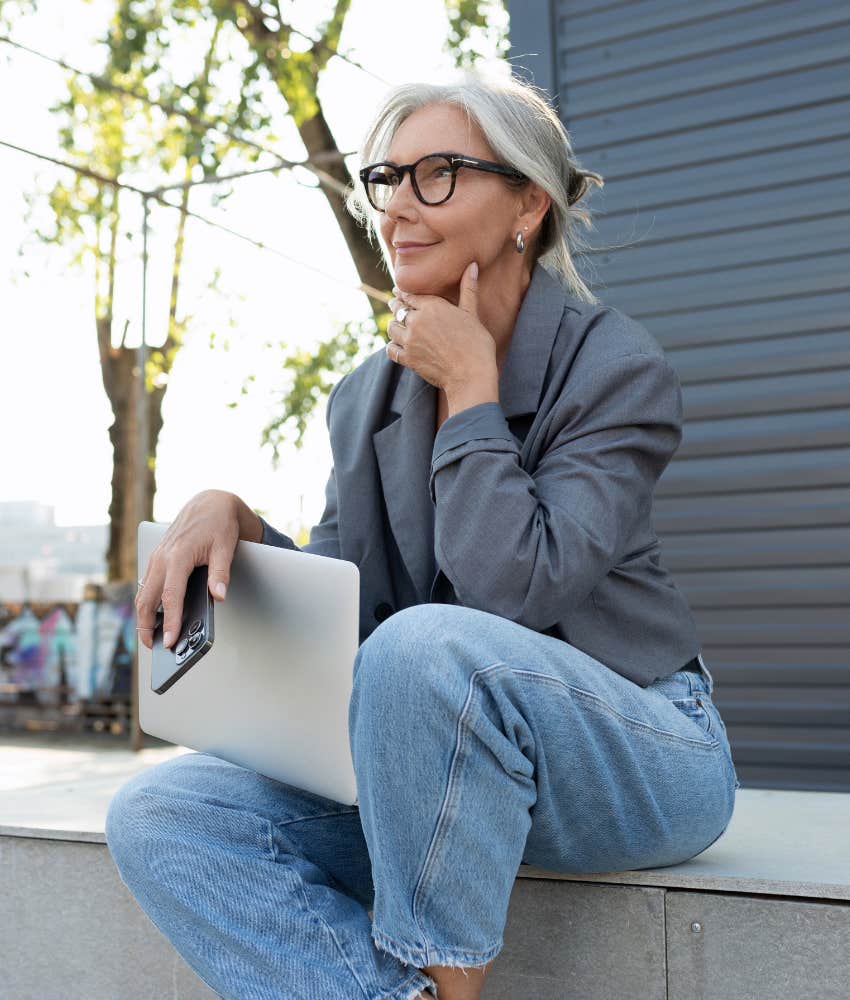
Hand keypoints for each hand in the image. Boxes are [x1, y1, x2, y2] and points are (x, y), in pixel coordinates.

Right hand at [135, 490, 258, 649]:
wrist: (210, 502)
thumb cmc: (219, 524)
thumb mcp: (225, 547)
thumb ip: (221, 572)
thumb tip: (219, 595)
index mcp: (177, 555)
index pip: (171, 596)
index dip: (170, 621)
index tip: (171, 641)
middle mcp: (162, 557)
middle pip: (147, 598)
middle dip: (147, 625)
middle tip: (155, 647)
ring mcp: (157, 557)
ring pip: (143, 592)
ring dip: (144, 615)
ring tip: (152, 637)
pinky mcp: (157, 558)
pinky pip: (147, 584)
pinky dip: (147, 602)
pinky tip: (155, 615)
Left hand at [386, 261, 497, 393]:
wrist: (471, 375)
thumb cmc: (477, 343)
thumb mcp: (472, 313)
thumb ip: (468, 289)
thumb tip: (472, 265)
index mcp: (432, 306)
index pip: (409, 295)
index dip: (403, 293)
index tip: (398, 291)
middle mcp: (417, 321)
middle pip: (398, 309)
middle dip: (396, 306)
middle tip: (394, 305)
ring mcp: (410, 341)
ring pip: (391, 328)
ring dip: (393, 326)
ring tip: (396, 325)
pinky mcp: (408, 359)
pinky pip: (391, 349)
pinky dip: (392, 346)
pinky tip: (396, 345)